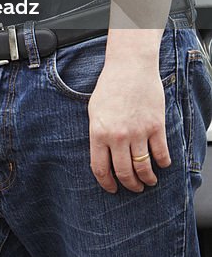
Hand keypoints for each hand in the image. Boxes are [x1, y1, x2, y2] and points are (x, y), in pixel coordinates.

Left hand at [87, 59, 170, 192]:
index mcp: (99, 132)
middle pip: (124, 173)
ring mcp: (138, 132)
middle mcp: (118, 136)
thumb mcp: (94, 111)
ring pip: (144, 168)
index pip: (100, 168)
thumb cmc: (110, 86)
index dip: (107, 183)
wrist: (130, 67)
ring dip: (147, 179)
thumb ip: (98, 134)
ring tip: (149, 181)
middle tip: (134, 188)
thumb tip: (103, 157)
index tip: (112, 189)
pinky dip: (163, 163)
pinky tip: (161, 164)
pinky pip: (161, 154)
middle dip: (130, 185)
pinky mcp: (155, 127)